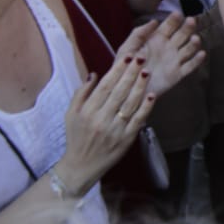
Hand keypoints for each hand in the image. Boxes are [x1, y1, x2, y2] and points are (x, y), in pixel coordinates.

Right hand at [56, 53, 154, 192]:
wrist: (81, 166)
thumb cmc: (76, 137)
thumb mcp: (71, 114)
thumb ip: (81, 93)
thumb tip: (95, 75)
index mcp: (88, 111)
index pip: (105, 86)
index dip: (117, 70)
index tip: (127, 57)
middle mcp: (101, 119)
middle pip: (119, 92)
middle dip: (131, 73)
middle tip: (141, 58)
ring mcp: (115, 130)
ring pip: (130, 104)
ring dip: (140, 86)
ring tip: (147, 72)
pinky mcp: (126, 139)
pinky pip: (138, 120)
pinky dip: (146, 107)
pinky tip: (152, 95)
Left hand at [121, 13, 205, 96]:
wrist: (128, 88)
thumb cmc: (125, 66)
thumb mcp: (127, 47)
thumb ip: (139, 33)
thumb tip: (154, 21)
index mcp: (156, 39)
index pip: (169, 26)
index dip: (174, 20)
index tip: (178, 14)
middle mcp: (168, 48)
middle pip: (182, 35)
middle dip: (187, 27)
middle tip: (191, 21)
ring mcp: (174, 61)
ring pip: (188, 49)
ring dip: (193, 43)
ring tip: (195, 39)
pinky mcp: (177, 74)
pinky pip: (190, 66)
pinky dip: (197, 60)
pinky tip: (202, 54)